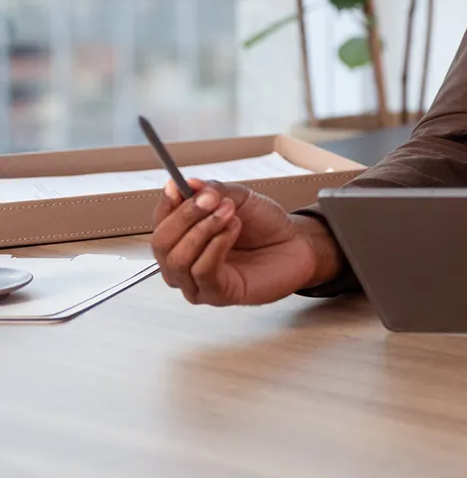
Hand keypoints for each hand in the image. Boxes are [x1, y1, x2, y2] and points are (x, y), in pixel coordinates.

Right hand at [150, 179, 338, 305]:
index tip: (178, 186)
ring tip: (229, 213)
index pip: (160, 222)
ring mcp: (195, 282)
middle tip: (211, 199)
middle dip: (185, 216)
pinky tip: (232, 230)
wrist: (295, 244)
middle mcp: (182, 262)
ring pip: (178, 259)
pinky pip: (202, 272)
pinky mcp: (215, 294)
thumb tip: (187, 183)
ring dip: (204, 230)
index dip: (166, 204)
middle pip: (161, 243)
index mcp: (182, 237)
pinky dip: (215, 246)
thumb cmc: (264, 225)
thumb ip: (213, 190)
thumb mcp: (238, 198)